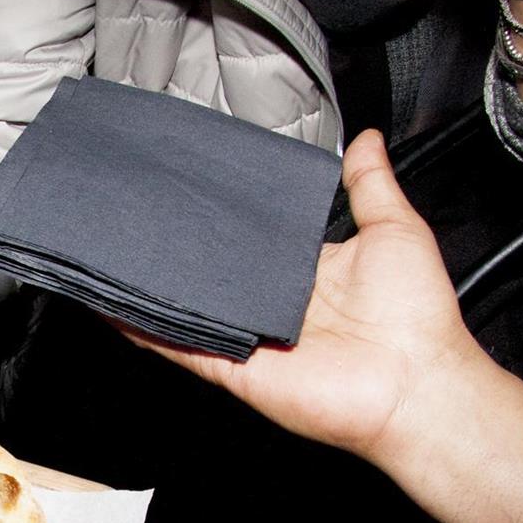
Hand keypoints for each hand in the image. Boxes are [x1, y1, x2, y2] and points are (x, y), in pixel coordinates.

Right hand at [123, 132, 479, 462]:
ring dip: (146, 284)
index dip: (217, 217)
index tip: (186, 186)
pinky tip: (108, 300)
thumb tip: (367, 139)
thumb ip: (370, 185)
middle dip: (172, 245)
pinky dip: (139, 326)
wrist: (415, 383)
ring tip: (107, 246)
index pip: (246, 240)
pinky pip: (176, 344)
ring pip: (182, 307)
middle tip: (133, 207)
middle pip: (207, 272)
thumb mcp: (394, 229)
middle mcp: (268, 305)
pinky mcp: (230, 368)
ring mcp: (245, 338)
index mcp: (301, 274)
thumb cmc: (416, 316)